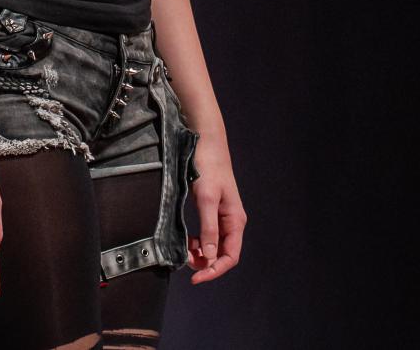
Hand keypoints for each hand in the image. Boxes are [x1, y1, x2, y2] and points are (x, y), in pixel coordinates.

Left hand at [187, 135, 244, 284]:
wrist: (206, 142)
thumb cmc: (208, 167)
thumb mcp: (205, 198)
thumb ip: (208, 228)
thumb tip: (209, 256)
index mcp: (235, 221)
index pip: (230, 256)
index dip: (214, 270)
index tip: (196, 278)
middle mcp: (232, 222)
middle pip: (222, 253)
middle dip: (205, 262)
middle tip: (184, 262)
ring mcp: (223, 216)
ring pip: (214, 245)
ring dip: (201, 253)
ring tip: (184, 251)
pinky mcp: (213, 210)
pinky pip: (208, 234)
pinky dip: (198, 242)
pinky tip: (187, 241)